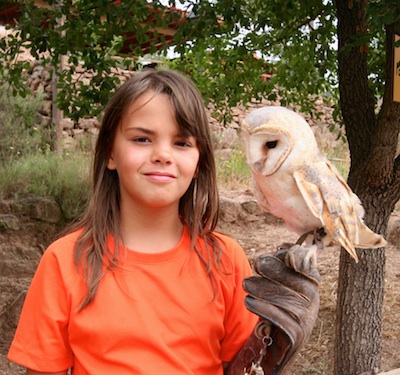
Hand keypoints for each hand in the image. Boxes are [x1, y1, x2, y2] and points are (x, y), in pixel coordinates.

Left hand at [243, 247, 319, 373]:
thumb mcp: (284, 284)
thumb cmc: (278, 304)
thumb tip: (286, 249)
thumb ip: (283, 266)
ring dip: (262, 288)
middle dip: (273, 270)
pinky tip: (248, 301)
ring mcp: (307, 318)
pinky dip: (261, 308)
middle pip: (293, 280)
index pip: (308, 266)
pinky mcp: (297, 334)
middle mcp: (313, 300)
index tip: (282, 252)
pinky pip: (278, 318)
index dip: (298, 257)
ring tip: (246, 284)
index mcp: (312, 283)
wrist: (277, 345)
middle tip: (256, 263)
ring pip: (283, 298)